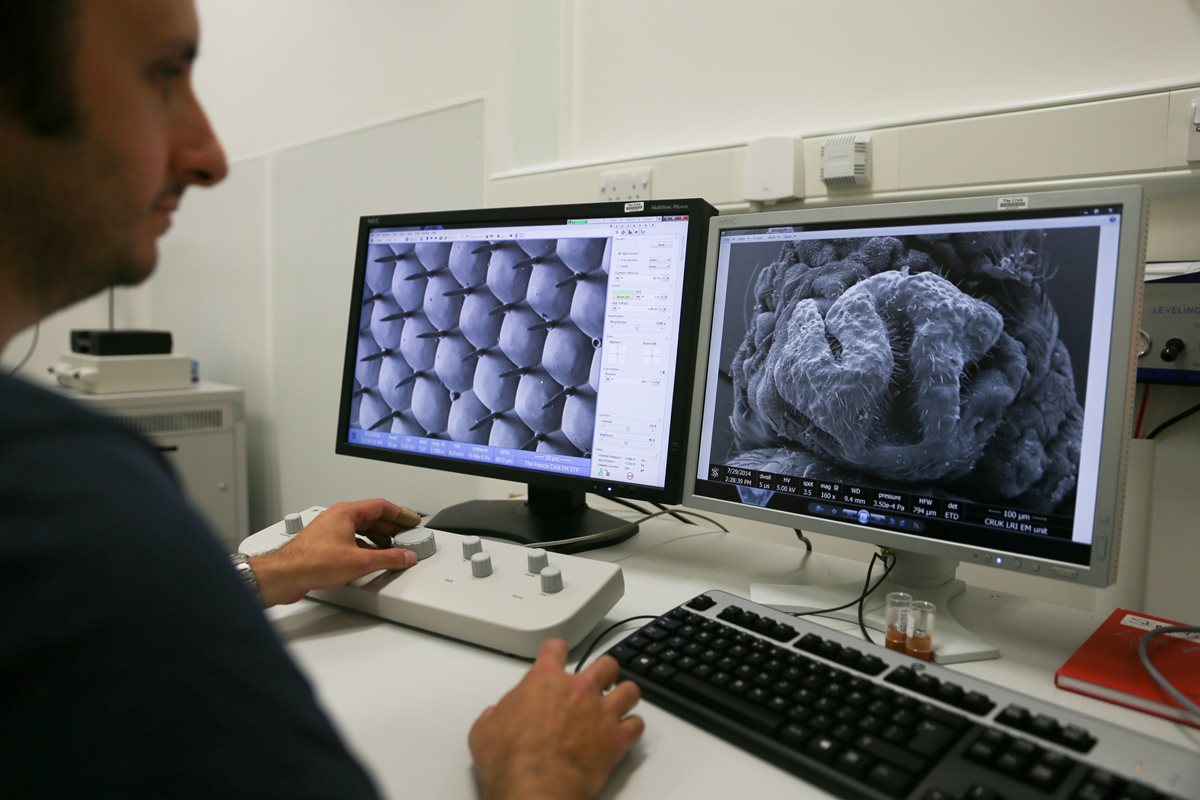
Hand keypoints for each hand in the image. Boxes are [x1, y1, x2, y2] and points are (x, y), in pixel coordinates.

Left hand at [249, 499, 421, 606]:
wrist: (285, 575)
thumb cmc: (312, 561)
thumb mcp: (360, 561)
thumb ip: (389, 558)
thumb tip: (405, 556)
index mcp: (347, 512)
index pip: (381, 505)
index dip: (401, 513)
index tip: (412, 521)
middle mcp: (337, 517)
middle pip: (372, 516)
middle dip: (392, 526)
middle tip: (406, 534)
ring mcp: (330, 530)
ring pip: (361, 529)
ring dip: (378, 537)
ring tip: (391, 548)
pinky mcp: (324, 545)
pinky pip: (351, 539)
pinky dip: (365, 546)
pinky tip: (370, 558)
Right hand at [469, 639, 643, 799]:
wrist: (537, 785)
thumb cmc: (510, 759)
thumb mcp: (485, 730)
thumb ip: (496, 713)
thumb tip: (496, 716)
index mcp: (544, 680)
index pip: (555, 649)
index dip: (556, 651)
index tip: (558, 654)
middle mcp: (578, 689)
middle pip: (605, 664)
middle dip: (603, 672)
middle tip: (597, 683)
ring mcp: (602, 712)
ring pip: (629, 689)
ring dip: (624, 695)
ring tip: (618, 703)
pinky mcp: (617, 739)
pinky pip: (637, 724)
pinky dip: (632, 727)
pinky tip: (625, 732)